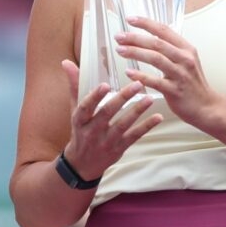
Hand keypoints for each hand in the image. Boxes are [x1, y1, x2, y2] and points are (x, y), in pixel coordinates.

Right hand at [60, 60, 161, 181]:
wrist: (82, 164)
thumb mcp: (74, 110)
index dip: (95, 97)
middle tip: (137, 84)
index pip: (86, 107)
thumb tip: (67, 62)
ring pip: (123, 125)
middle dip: (122, 99)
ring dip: (137, 111)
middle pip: (107, 114)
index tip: (105, 85)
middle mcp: (92, 131)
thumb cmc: (80, 131)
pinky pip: (134, 137)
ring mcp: (106, 141)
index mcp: (79, 120)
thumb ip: (75, 86)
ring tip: (150, 98)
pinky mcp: (119, 149)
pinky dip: (146, 127)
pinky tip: (158, 117)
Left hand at [115, 16, 218, 126]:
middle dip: (135, 38)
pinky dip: (141, 76)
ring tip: (120, 50)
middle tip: (119, 36)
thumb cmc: (192, 84)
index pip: (164, 30)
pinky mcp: (175, 90)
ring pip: (156, 58)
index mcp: (186, 49)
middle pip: (157, 43)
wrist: (207, 107)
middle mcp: (184, 58)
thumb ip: (171, 49)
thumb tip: (151, 37)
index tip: (130, 19)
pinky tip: (128, 73)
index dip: (146, 23)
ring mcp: (181, 74)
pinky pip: (156, 81)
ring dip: (135, 52)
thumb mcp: (186, 61)